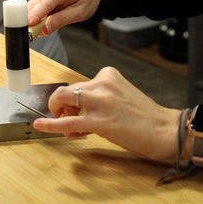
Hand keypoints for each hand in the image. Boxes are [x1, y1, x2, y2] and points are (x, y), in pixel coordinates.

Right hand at [28, 0, 106, 34]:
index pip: (41, 6)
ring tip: (57, 12)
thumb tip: (43, 30)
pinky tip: (52, 7)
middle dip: (36, 23)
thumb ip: (61, 20)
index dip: (31, 20)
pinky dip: (39, 10)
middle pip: (31, 10)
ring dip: (39, 16)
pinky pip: (32, 5)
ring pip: (29, 9)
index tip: (27, 30)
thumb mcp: (80, 12)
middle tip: (51, 25)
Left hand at [33, 67, 180, 162]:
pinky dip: (50, 124)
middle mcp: (103, 84)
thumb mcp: (121, 94)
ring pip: (62, 99)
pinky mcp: (100, 122)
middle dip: (60, 106)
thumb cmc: (143, 115)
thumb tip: (77, 110)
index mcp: (109, 74)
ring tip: (70, 128)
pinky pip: (67, 122)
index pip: (80, 84)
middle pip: (67, 91)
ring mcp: (101, 102)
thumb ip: (100, 96)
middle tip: (68, 119)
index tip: (80, 112)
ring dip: (58, 114)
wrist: (162, 129)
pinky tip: (40, 125)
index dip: (75, 101)